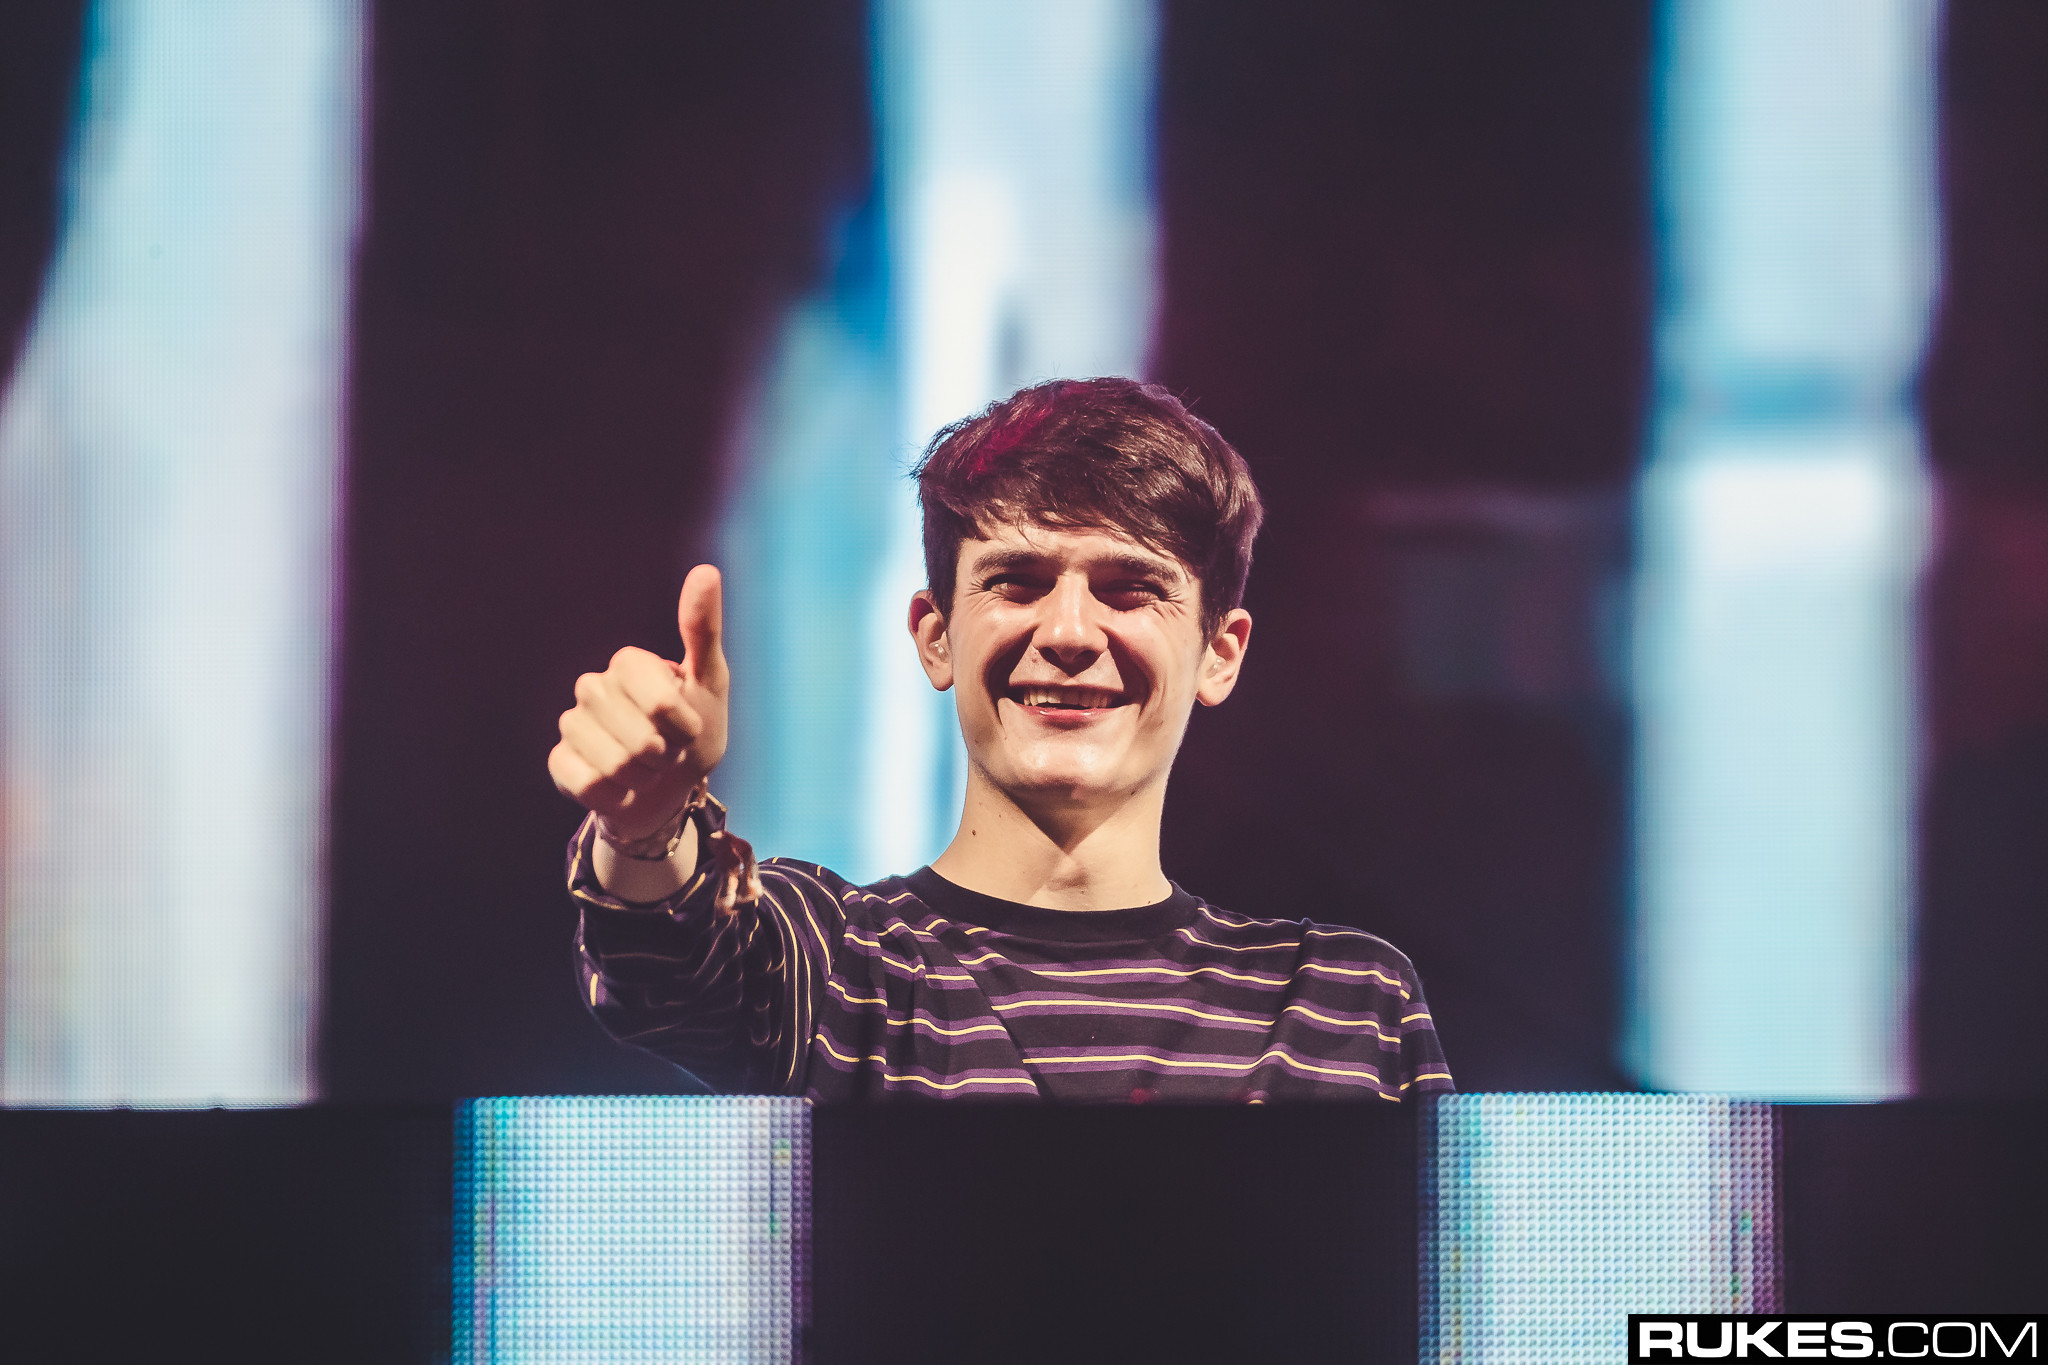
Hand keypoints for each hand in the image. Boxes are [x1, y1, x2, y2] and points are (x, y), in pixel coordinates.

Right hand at [549, 564, 729, 841]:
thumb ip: (703, 629)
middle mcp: (592, 686)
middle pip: (640, 741)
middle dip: (665, 756)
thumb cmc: (695, 730)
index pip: (662, 705)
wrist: (672, 787)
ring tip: (647, 768)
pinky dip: (617, 796)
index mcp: (628, 662)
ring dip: (645, 779)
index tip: (690, 728)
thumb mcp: (710, 681)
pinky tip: (621, 786)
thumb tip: (706, 570)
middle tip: (667, 750)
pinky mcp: (559, 762)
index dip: (685, 729)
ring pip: (615, 766)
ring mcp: (572, 724)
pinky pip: (590, 785)